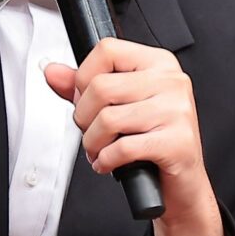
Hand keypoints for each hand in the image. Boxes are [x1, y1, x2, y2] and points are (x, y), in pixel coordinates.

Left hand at [45, 39, 225, 235]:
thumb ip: (84, 88)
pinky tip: (109, 164)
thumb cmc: (151, 142)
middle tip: (91, 133)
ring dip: (92, 143)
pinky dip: (106, 160)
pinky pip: (122, 148)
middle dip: (83, 118)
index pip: (107, 49)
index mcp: (159, 63)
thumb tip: (52, 71)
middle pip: (101, 86)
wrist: (182, 186)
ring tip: (99, 150)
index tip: (85, 100)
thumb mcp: (118, 107)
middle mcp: (172, 81)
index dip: (83, 77)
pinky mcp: (177, 142)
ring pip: (107, 119)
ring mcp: (177, 111)